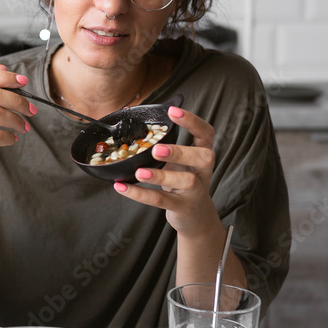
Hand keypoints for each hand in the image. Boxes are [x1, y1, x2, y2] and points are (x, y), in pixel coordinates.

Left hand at [113, 106, 220, 236]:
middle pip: (203, 157)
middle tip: (157, 149)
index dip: (192, 121)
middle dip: (181, 151)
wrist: (195, 216)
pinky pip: (162, 200)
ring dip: (161, 175)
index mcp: (202, 154)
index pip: (206, 133)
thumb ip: (165, 145)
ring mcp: (196, 191)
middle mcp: (203, 171)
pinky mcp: (182, 207)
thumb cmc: (182, 181)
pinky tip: (122, 187)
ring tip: (140, 172)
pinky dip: (140, 194)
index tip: (172, 111)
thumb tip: (130, 118)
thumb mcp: (179, 162)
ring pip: (186, 181)